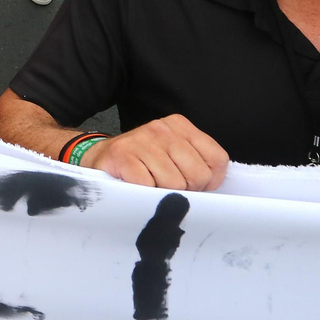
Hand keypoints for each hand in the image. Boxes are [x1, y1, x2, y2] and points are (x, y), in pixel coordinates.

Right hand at [81, 114, 228, 190]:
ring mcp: (141, 140)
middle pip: (198, 174)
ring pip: (174, 184)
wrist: (102, 157)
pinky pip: (149, 187)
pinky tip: (137, 184)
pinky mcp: (123, 156)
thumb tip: (209, 187)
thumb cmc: (144, 161)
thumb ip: (198, 164)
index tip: (193, 183)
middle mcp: (162, 129)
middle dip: (187, 189)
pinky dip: (144, 194)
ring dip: (163, 193)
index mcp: (180, 126)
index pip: (217, 159)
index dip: (210, 180)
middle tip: (169, 186)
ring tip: (151, 184)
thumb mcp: (174, 153)